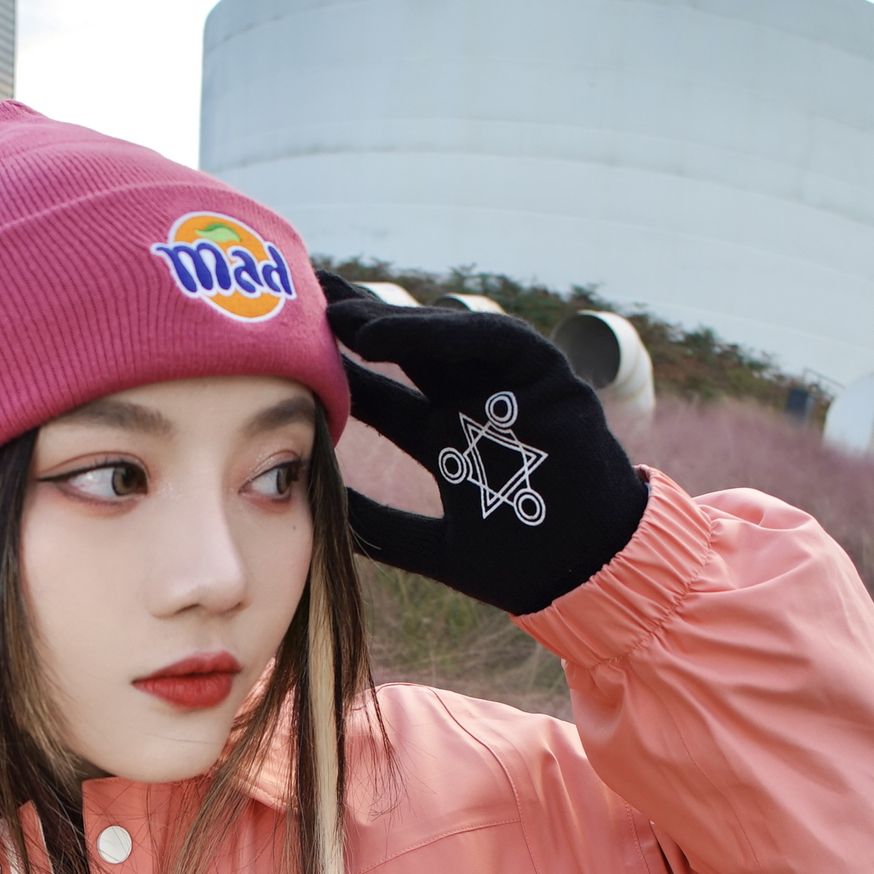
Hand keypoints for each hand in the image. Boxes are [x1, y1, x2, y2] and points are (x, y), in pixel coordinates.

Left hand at [320, 277, 647, 615]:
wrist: (592, 576)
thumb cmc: (525, 565)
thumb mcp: (432, 548)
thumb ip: (381, 530)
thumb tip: (321, 517)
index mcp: (446, 440)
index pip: (380, 394)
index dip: (335, 374)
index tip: (281, 355)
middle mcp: (473, 405)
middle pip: (404, 352)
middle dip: (355, 323)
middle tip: (297, 297)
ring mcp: (509, 388)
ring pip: (441, 338)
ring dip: (391, 322)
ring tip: (337, 315)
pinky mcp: (548, 376)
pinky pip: (492, 336)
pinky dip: (443, 329)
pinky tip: (392, 329)